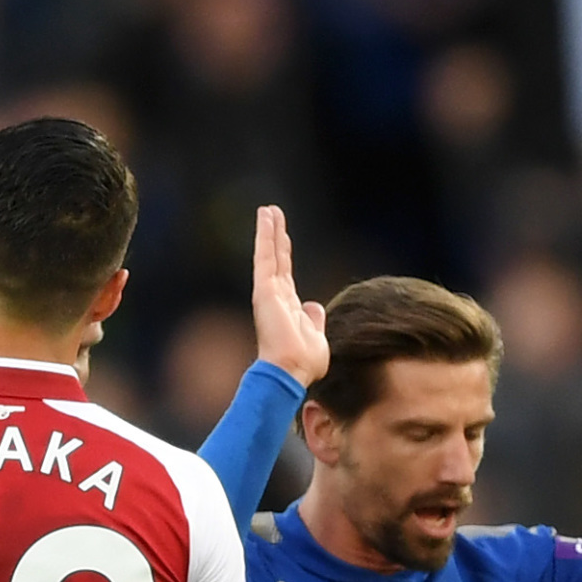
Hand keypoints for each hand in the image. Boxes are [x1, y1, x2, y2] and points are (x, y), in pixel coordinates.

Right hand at [251, 205, 326, 384]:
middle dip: (276, 236)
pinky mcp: (264, 289)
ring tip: (267, 209)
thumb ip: (314, 320)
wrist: (291, 371)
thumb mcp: (316, 337)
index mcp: (289, 307)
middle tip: (272, 214)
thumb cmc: (304, 363)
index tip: (284, 236)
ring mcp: (269, 292)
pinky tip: (265, 217)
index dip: (285, 254)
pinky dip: (264, 235)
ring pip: (269, 254)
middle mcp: (277, 297)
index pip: (286, 274)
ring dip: (268, 230)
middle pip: (277, 259)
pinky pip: (265, 256)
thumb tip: (314, 306)